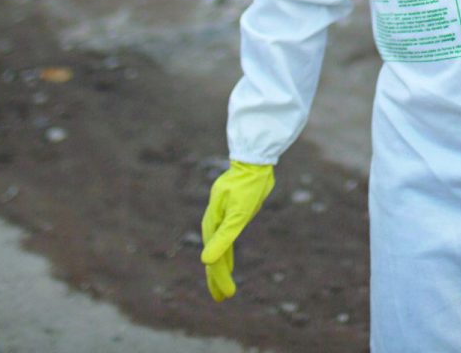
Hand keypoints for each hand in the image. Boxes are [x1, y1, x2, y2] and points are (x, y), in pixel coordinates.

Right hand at [200, 160, 274, 300]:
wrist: (254, 162)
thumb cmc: (246, 187)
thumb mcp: (237, 215)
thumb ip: (223, 238)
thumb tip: (206, 261)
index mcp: (213, 225)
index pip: (216, 259)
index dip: (220, 278)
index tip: (227, 295)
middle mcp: (215, 222)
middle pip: (215, 256)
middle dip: (217, 277)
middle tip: (221, 298)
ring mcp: (223, 217)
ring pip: (220, 248)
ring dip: (221, 266)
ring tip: (222, 285)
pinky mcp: (232, 213)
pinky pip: (227, 238)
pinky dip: (226, 251)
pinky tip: (229, 260)